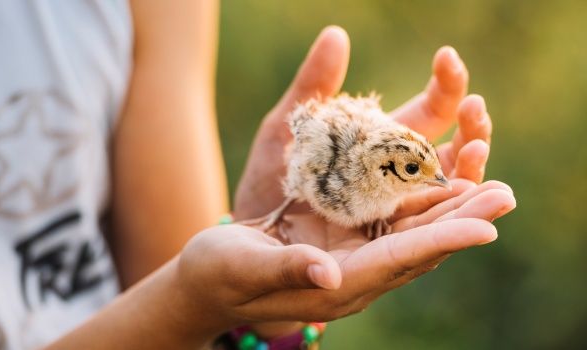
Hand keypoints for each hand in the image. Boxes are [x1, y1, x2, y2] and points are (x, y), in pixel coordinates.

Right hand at [173, 183, 512, 342]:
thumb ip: (286, 271)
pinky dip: (415, 198)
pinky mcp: (340, 236)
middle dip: (461, 222)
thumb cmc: (219, 274)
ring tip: (488, 183)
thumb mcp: (243, 269)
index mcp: (334, 285)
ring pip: (409, 231)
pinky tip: (436, 175)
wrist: (208, 276)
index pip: (397, 262)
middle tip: (505, 194)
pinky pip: (387, 217)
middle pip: (417, 247)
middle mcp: (353, 272)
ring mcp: (349, 254)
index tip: (484, 227)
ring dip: (448, 208)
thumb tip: (328, 275)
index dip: (440, 243)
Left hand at [235, 27, 490, 220]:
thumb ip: (312, 86)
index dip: (446, 87)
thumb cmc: (266, 184)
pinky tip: (475, 217)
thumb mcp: (286, 129)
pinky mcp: (383, 253)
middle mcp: (396, 183)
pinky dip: (452, 228)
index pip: (429, 114)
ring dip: (470, 176)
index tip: (446, 57)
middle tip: (475, 108)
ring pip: (446, 199)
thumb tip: (336, 33)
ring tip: (478, 150)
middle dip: (471, 133)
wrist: (244, 237)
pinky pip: (425, 242)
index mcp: (381, 147)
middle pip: (449, 157)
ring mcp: (393, 219)